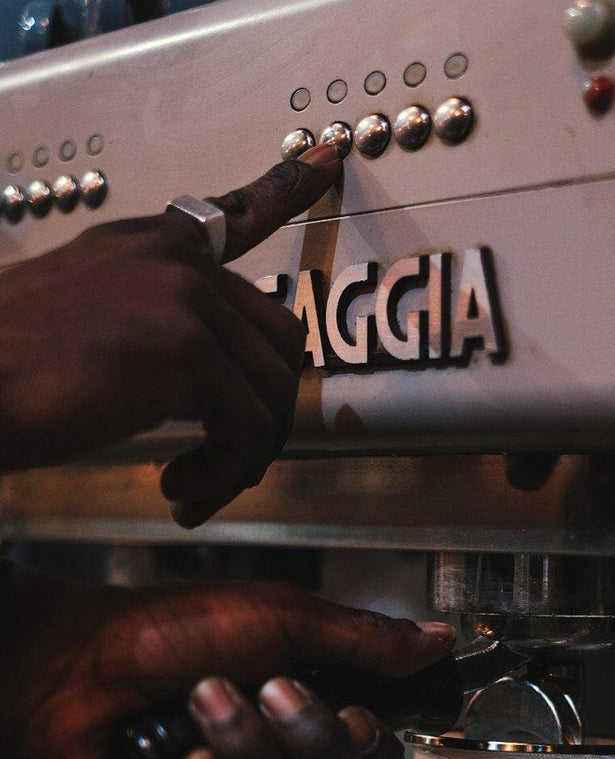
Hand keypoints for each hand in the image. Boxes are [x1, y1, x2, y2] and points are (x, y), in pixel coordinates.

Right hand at [0, 145, 339, 526]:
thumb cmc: (11, 366)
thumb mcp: (86, 313)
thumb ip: (155, 315)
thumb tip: (216, 363)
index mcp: (152, 246)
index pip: (234, 211)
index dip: (286, 185)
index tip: (328, 155)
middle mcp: (177, 263)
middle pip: (279, 341)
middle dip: (263, 413)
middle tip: (225, 458)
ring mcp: (185, 303)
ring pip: (272, 395)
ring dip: (242, 458)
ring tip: (193, 485)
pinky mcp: (186, 355)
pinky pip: (248, 432)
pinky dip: (224, 476)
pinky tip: (180, 493)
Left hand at [0, 566, 455, 758]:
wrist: (69, 657)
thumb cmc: (169, 629)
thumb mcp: (280, 618)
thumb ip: (364, 639)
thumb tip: (440, 640)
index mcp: (305, 721)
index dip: (376, 752)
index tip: (361, 713)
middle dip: (313, 745)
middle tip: (274, 689)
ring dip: (245, 753)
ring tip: (202, 699)